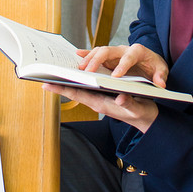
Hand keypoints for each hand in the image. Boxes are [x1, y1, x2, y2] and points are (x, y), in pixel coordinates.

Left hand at [42, 81, 157, 132]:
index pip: (77, 95)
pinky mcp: (104, 96)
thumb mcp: (138, 108)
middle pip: (74, 91)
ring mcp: (100, 98)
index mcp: (102, 104)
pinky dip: (79, 80)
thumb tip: (119, 98)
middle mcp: (97, 101)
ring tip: (54, 72)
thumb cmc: (142, 113)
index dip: (61, 89)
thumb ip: (128, 104)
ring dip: (67, 81)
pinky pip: (87, 87)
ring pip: (79, 89)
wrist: (148, 119)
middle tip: (44, 74)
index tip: (46, 84)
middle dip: (59, 83)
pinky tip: (73, 74)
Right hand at [76, 43, 168, 88]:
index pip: (129, 57)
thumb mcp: (162, 71)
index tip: (115, 76)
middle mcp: (124, 49)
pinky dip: (87, 53)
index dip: (122, 65)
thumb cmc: (155, 66)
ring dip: (89, 58)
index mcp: (138, 51)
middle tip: (88, 72)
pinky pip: (96, 53)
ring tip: (80, 69)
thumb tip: (160, 84)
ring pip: (100, 51)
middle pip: (109, 50)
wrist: (151, 61)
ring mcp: (115, 52)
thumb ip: (161, 77)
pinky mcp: (109, 56)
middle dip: (98, 60)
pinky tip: (77, 55)